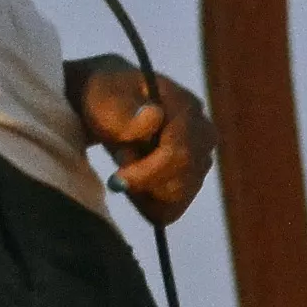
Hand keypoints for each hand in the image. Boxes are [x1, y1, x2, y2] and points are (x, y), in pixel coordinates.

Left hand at [71, 58, 214, 225]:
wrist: (108, 106)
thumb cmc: (105, 100)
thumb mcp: (104, 100)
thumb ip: (125, 111)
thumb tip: (154, 117)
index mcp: (185, 105)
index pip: (180, 151)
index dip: (149, 171)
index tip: (116, 180)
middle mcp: (202, 131)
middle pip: (185, 176)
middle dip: (146, 182)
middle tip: (116, 177)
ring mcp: (201, 154)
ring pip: (181, 193)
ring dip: (146, 190)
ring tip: (125, 171)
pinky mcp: (192, 175)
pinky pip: (176, 205)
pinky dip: (151, 203)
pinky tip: (133, 188)